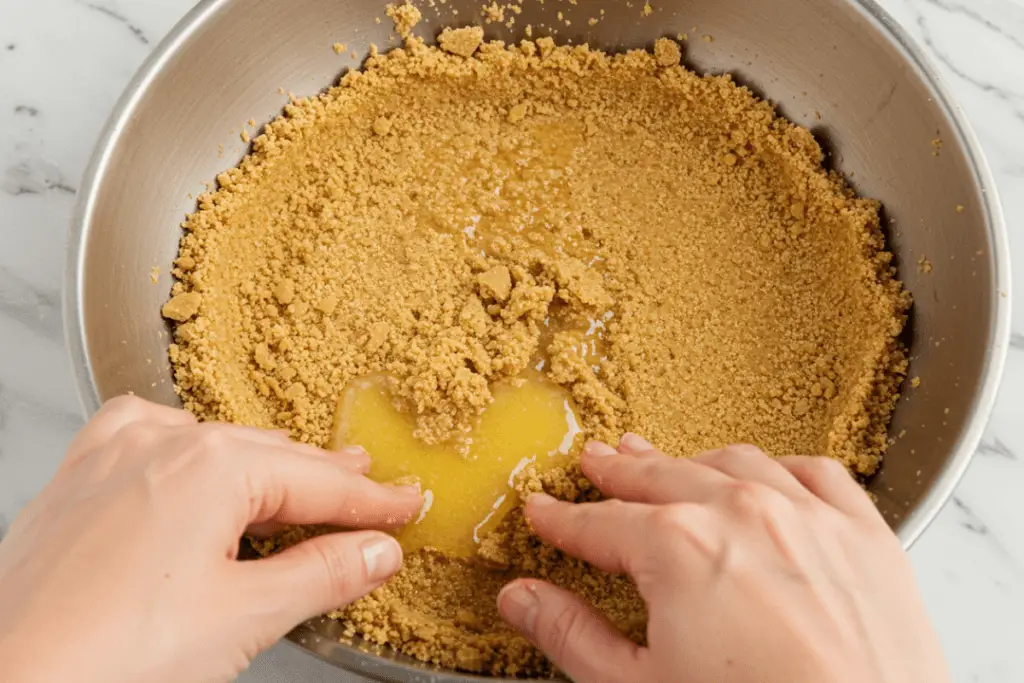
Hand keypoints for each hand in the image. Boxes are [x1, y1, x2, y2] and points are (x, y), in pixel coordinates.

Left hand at [0, 396, 421, 682]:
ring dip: (264, 464)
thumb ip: (322, 575)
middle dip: (327, 480)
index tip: (406, 505)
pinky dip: (185, 445)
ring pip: (213, 444)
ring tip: (300, 479)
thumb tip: (377, 551)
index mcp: (214, 468)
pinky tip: (193, 456)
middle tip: (371, 494)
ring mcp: (113, 457)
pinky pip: (143, 435)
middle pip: (273, 458)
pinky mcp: (77, 481)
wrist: (2, 680)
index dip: (374, 500)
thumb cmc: (104, 660)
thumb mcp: (242, 619)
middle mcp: (162, 445)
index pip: (322, 483)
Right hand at [497, 436, 950, 682]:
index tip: (544, 511)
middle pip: (660, 477)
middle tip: (595, 462)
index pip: (598, 522)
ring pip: (733, 462)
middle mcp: (742, 511)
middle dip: (619, 471)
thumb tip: (521, 600)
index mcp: (677, 546)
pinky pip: (816, 474)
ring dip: (689, 460)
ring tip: (664, 459)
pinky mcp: (865, 536)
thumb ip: (571, 636)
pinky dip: (779, 467)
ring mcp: (808, 516)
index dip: (562, 518)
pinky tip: (765, 474)